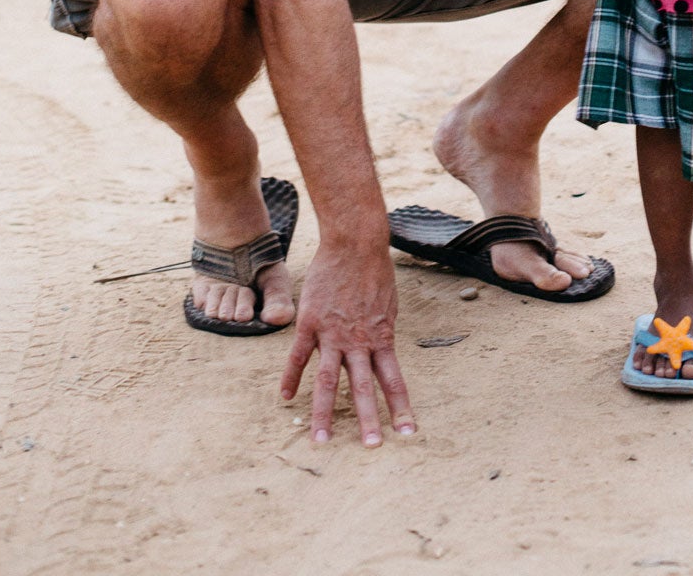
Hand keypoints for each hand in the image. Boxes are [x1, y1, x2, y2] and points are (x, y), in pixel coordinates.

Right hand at [280, 236, 414, 447]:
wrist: (355, 243)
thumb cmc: (374, 272)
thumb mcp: (387, 306)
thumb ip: (379, 333)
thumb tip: (379, 349)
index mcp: (381, 338)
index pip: (393, 381)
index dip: (400, 408)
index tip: (407, 433)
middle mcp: (358, 342)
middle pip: (362, 388)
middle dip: (368, 420)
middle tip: (371, 448)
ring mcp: (332, 334)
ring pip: (327, 381)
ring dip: (324, 413)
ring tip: (321, 441)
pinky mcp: (311, 323)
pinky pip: (299, 356)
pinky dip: (291, 378)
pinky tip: (285, 398)